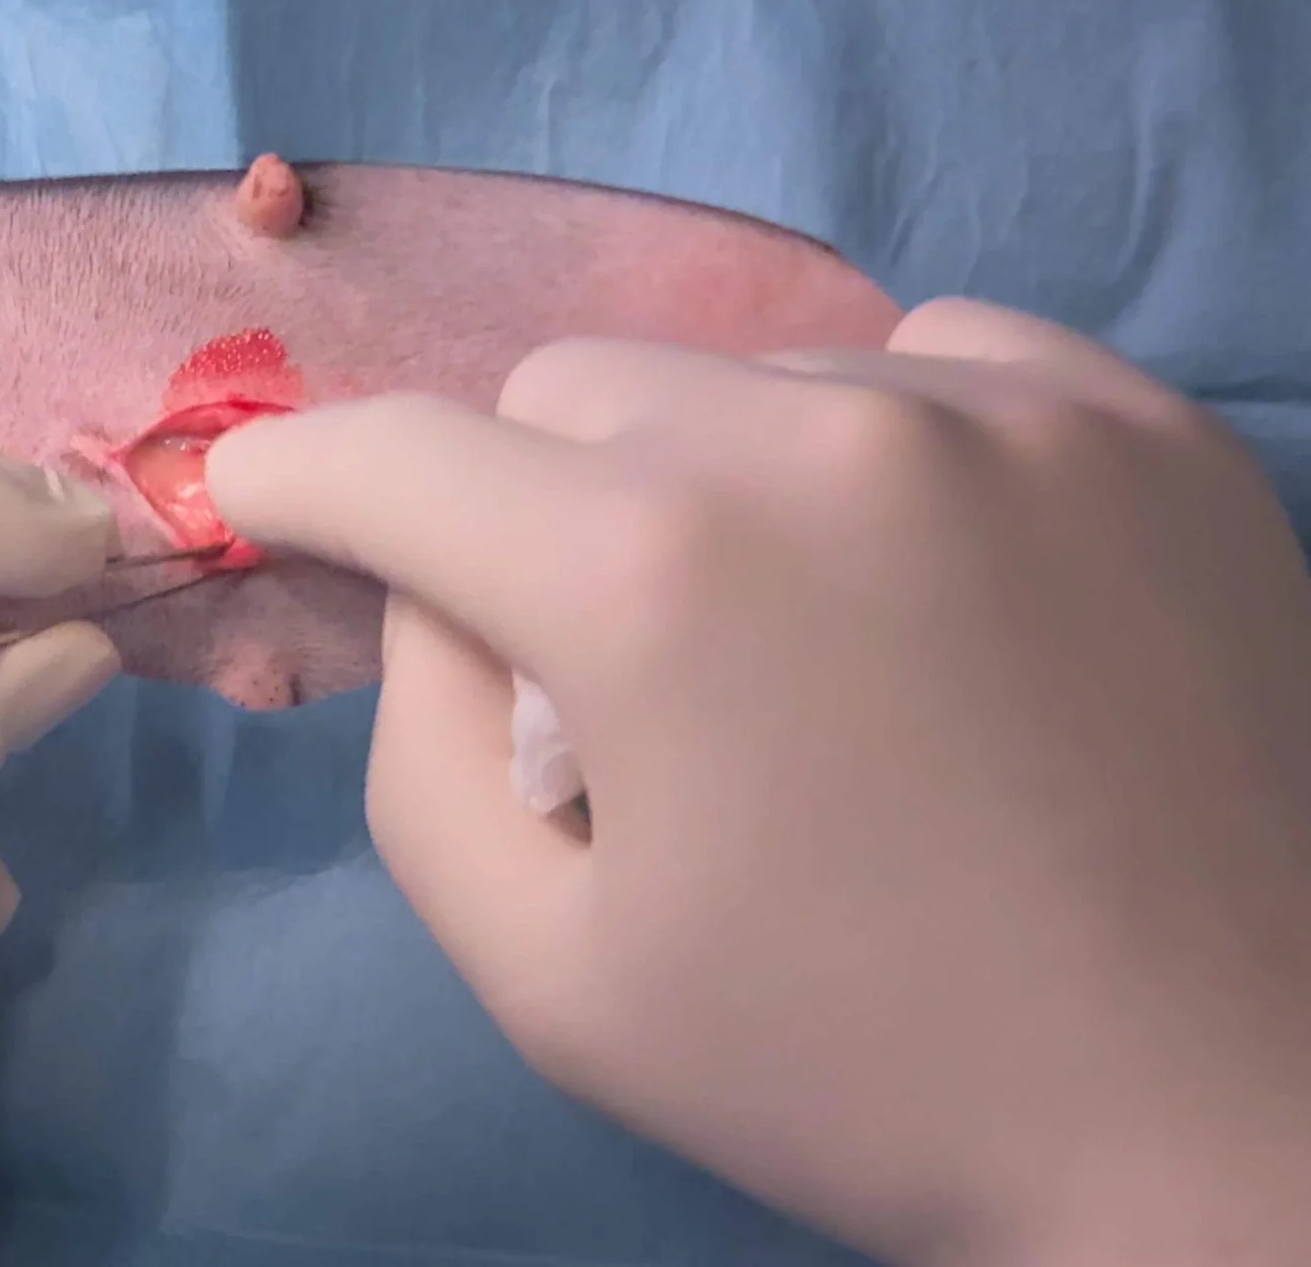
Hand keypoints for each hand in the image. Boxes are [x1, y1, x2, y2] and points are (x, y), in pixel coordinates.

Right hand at [207, 300, 1310, 1266]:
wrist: (1229, 1121)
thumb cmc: (859, 1069)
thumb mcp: (548, 973)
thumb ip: (415, 755)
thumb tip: (437, 596)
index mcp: (650, 579)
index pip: (399, 456)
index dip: (303, 476)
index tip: (266, 498)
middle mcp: (820, 436)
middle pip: (566, 390)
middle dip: (529, 503)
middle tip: (597, 655)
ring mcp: (1003, 409)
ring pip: (747, 369)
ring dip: (709, 475)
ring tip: (793, 633)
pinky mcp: (1140, 418)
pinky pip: (928, 361)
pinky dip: (878, 450)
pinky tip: (935, 585)